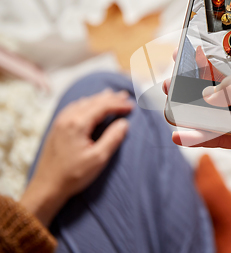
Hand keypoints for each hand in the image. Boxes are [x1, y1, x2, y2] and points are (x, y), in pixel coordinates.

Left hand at [20, 89, 133, 225]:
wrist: (47, 187)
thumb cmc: (73, 175)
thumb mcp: (98, 158)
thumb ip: (113, 138)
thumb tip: (124, 123)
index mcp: (78, 124)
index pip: (103, 106)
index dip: (119, 105)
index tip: (132, 107)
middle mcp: (67, 118)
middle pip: (93, 101)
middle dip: (110, 98)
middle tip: (125, 96)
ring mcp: (60, 122)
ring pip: (83, 102)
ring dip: (98, 99)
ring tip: (111, 95)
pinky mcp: (57, 127)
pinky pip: (74, 107)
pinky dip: (87, 103)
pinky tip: (90, 105)